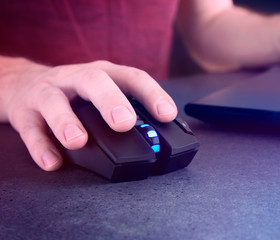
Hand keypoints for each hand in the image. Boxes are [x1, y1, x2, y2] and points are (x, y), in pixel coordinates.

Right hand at [1, 58, 176, 170]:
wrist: (22, 86)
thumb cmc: (74, 93)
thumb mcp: (102, 93)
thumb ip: (127, 109)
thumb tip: (158, 136)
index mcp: (104, 74)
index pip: (132, 77)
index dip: (152, 94)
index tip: (167, 114)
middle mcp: (76, 78)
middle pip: (94, 81)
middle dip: (111, 101)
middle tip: (124, 124)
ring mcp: (48, 92)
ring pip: (55, 101)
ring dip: (66, 121)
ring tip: (78, 141)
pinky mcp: (25, 112)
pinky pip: (31, 129)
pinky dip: (41, 146)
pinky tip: (53, 162)